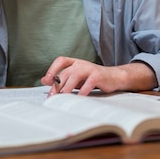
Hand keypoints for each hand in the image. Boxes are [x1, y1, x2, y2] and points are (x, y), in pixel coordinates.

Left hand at [41, 56, 156, 95]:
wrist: (114, 77)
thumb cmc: (92, 79)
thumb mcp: (76, 78)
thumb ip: (62, 79)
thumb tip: (44, 80)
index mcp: (75, 62)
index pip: (61, 60)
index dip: (53, 68)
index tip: (48, 80)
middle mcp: (81, 63)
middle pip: (66, 72)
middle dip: (58, 84)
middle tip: (53, 96)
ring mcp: (90, 68)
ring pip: (75, 75)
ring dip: (68, 86)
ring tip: (63, 96)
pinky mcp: (98, 75)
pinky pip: (89, 82)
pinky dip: (83, 91)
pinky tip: (79, 98)